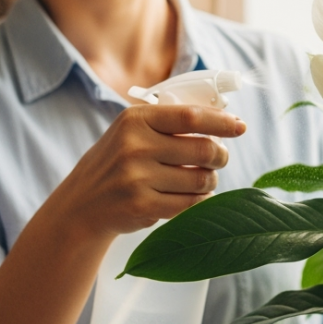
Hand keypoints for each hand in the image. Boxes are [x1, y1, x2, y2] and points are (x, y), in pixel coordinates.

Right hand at [47, 103, 246, 242]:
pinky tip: (193, 197)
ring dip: (211, 180)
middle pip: (203, 149)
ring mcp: (137, 178)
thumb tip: (224, 118)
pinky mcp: (142, 206)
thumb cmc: (117, 163)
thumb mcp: (132, 132)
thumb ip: (170, 122)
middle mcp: (135, 146)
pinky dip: (199, 201)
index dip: (222, 122)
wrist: (81, 206)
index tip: (241, 127)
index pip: (191, 116)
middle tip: (220, 158)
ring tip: (204, 179)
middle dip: (220, 156)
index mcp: (135, 119)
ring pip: (201, 179)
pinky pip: (190, 204)